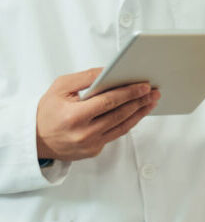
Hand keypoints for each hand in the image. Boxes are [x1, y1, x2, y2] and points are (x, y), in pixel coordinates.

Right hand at [36, 69, 160, 161]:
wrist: (34, 140)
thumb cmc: (46, 111)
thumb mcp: (60, 87)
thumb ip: (86, 77)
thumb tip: (110, 70)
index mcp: (74, 116)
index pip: (109, 102)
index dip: (129, 93)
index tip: (144, 86)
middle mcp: (84, 134)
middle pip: (120, 114)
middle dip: (140, 101)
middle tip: (153, 91)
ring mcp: (90, 145)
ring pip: (122, 127)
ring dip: (140, 113)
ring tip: (151, 101)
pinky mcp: (94, 151)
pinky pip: (115, 134)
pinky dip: (127, 122)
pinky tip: (136, 112)